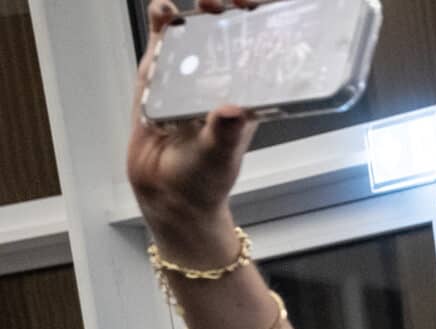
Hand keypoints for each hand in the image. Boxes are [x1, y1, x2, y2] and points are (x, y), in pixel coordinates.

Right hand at [131, 2, 261, 251]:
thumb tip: (231, 112)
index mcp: (247, 95)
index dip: (266, 28)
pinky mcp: (158, 73)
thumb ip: (225, 134)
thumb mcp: (220, 155)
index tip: (263, 10)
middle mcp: (221, 79)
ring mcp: (189, 72)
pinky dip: (162, 21)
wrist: (166, 191)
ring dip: (201, 12)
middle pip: (231, 34)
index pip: (263, 54)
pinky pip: (162, 40)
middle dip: (233, 12)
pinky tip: (164, 11)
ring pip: (197, 31)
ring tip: (206, 3)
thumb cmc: (204, 178)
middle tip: (233, 1)